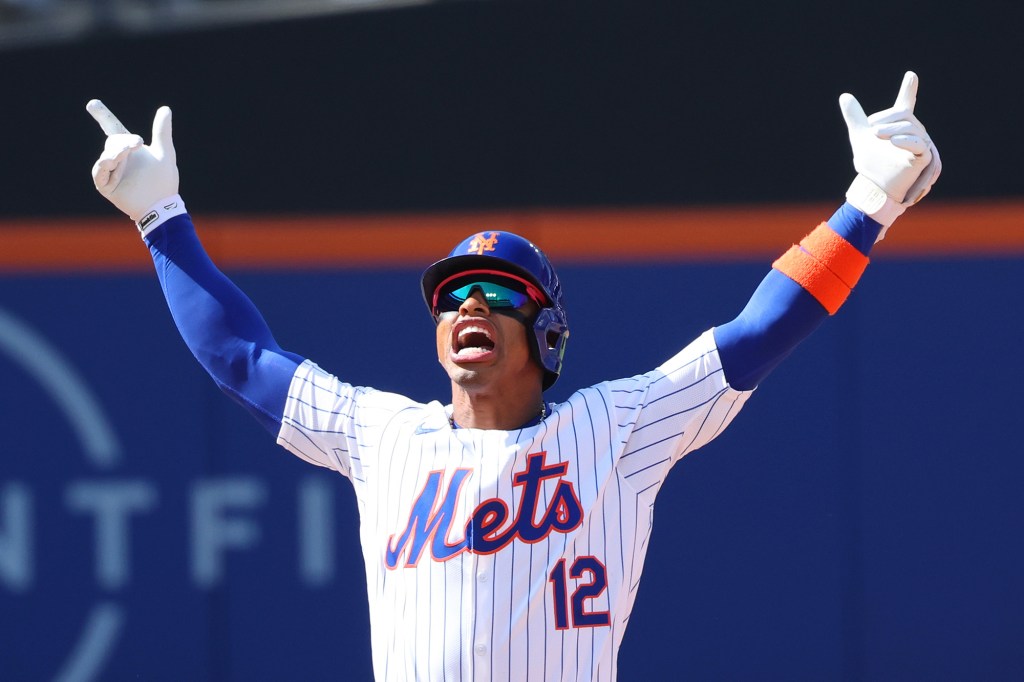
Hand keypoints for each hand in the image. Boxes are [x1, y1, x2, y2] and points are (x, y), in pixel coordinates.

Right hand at [87, 100, 178, 221]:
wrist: (162, 204)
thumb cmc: (164, 180)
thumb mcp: (165, 152)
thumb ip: (162, 131)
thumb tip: (165, 108)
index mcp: (129, 148)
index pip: (113, 128)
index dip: (103, 116)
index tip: (92, 104)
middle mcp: (118, 157)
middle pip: (113, 140)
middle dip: (123, 141)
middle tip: (137, 143)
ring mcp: (110, 171)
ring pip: (107, 154)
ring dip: (118, 152)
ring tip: (127, 154)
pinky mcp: (106, 185)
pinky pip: (100, 172)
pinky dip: (105, 165)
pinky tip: (111, 161)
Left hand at [839, 71, 941, 230]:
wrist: (873, 186)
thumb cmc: (870, 163)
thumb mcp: (859, 137)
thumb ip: (855, 117)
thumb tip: (845, 96)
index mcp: (898, 125)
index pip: (906, 103)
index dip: (909, 89)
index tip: (910, 75)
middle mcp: (912, 131)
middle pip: (904, 115)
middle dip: (886, 119)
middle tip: (870, 130)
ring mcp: (920, 143)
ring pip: (910, 127)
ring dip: (891, 129)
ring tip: (875, 135)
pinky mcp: (924, 156)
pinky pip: (918, 144)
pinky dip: (905, 140)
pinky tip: (893, 141)